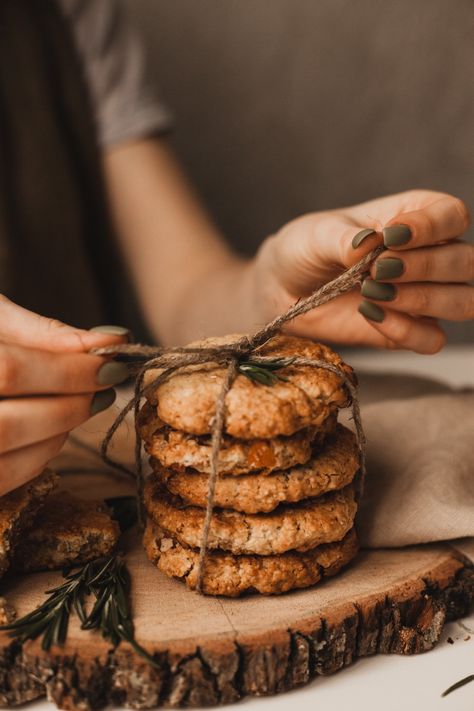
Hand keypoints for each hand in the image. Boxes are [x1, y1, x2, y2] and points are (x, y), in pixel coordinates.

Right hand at [0, 295, 129, 495]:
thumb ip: (37, 331)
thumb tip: (106, 343)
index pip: (8, 371)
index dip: (68, 367)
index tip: (113, 356)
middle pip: (8, 424)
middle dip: (70, 402)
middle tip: (105, 381)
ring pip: (5, 462)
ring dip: (58, 432)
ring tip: (79, 401)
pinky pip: (1, 481)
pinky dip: (37, 458)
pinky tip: (50, 432)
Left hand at [255, 190, 470, 352]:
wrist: (284, 288)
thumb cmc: (306, 249)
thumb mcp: (316, 235)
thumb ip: (343, 238)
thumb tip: (369, 244)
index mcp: (414, 216)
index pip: (453, 214)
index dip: (433, 226)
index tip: (391, 236)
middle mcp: (430, 254)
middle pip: (466, 261)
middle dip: (426, 266)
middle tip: (376, 270)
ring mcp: (424, 296)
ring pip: (463, 302)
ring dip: (424, 300)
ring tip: (373, 293)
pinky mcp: (409, 330)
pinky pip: (432, 339)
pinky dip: (407, 331)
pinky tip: (371, 316)